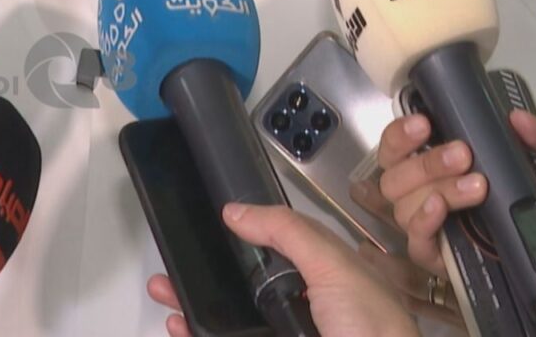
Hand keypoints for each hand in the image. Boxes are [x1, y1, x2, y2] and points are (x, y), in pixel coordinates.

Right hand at [147, 204, 419, 336]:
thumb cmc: (371, 331)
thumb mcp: (335, 267)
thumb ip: (288, 232)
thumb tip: (236, 210)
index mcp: (331, 280)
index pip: (283, 248)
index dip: (247, 235)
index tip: (212, 225)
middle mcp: (308, 311)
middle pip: (249, 286)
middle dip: (211, 273)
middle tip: (174, 263)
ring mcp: (288, 333)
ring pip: (235, 318)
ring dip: (198, 305)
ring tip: (164, 290)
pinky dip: (200, 333)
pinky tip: (180, 326)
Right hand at [376, 110, 535, 281]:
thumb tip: (519, 119)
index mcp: (462, 166)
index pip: (408, 144)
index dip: (403, 132)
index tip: (424, 122)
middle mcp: (441, 193)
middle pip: (395, 171)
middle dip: (423, 158)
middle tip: (462, 154)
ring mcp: (441, 229)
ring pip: (402, 202)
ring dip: (432, 185)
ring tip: (477, 186)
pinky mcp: (447, 264)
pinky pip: (416, 242)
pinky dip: (424, 220)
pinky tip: (442, 209)